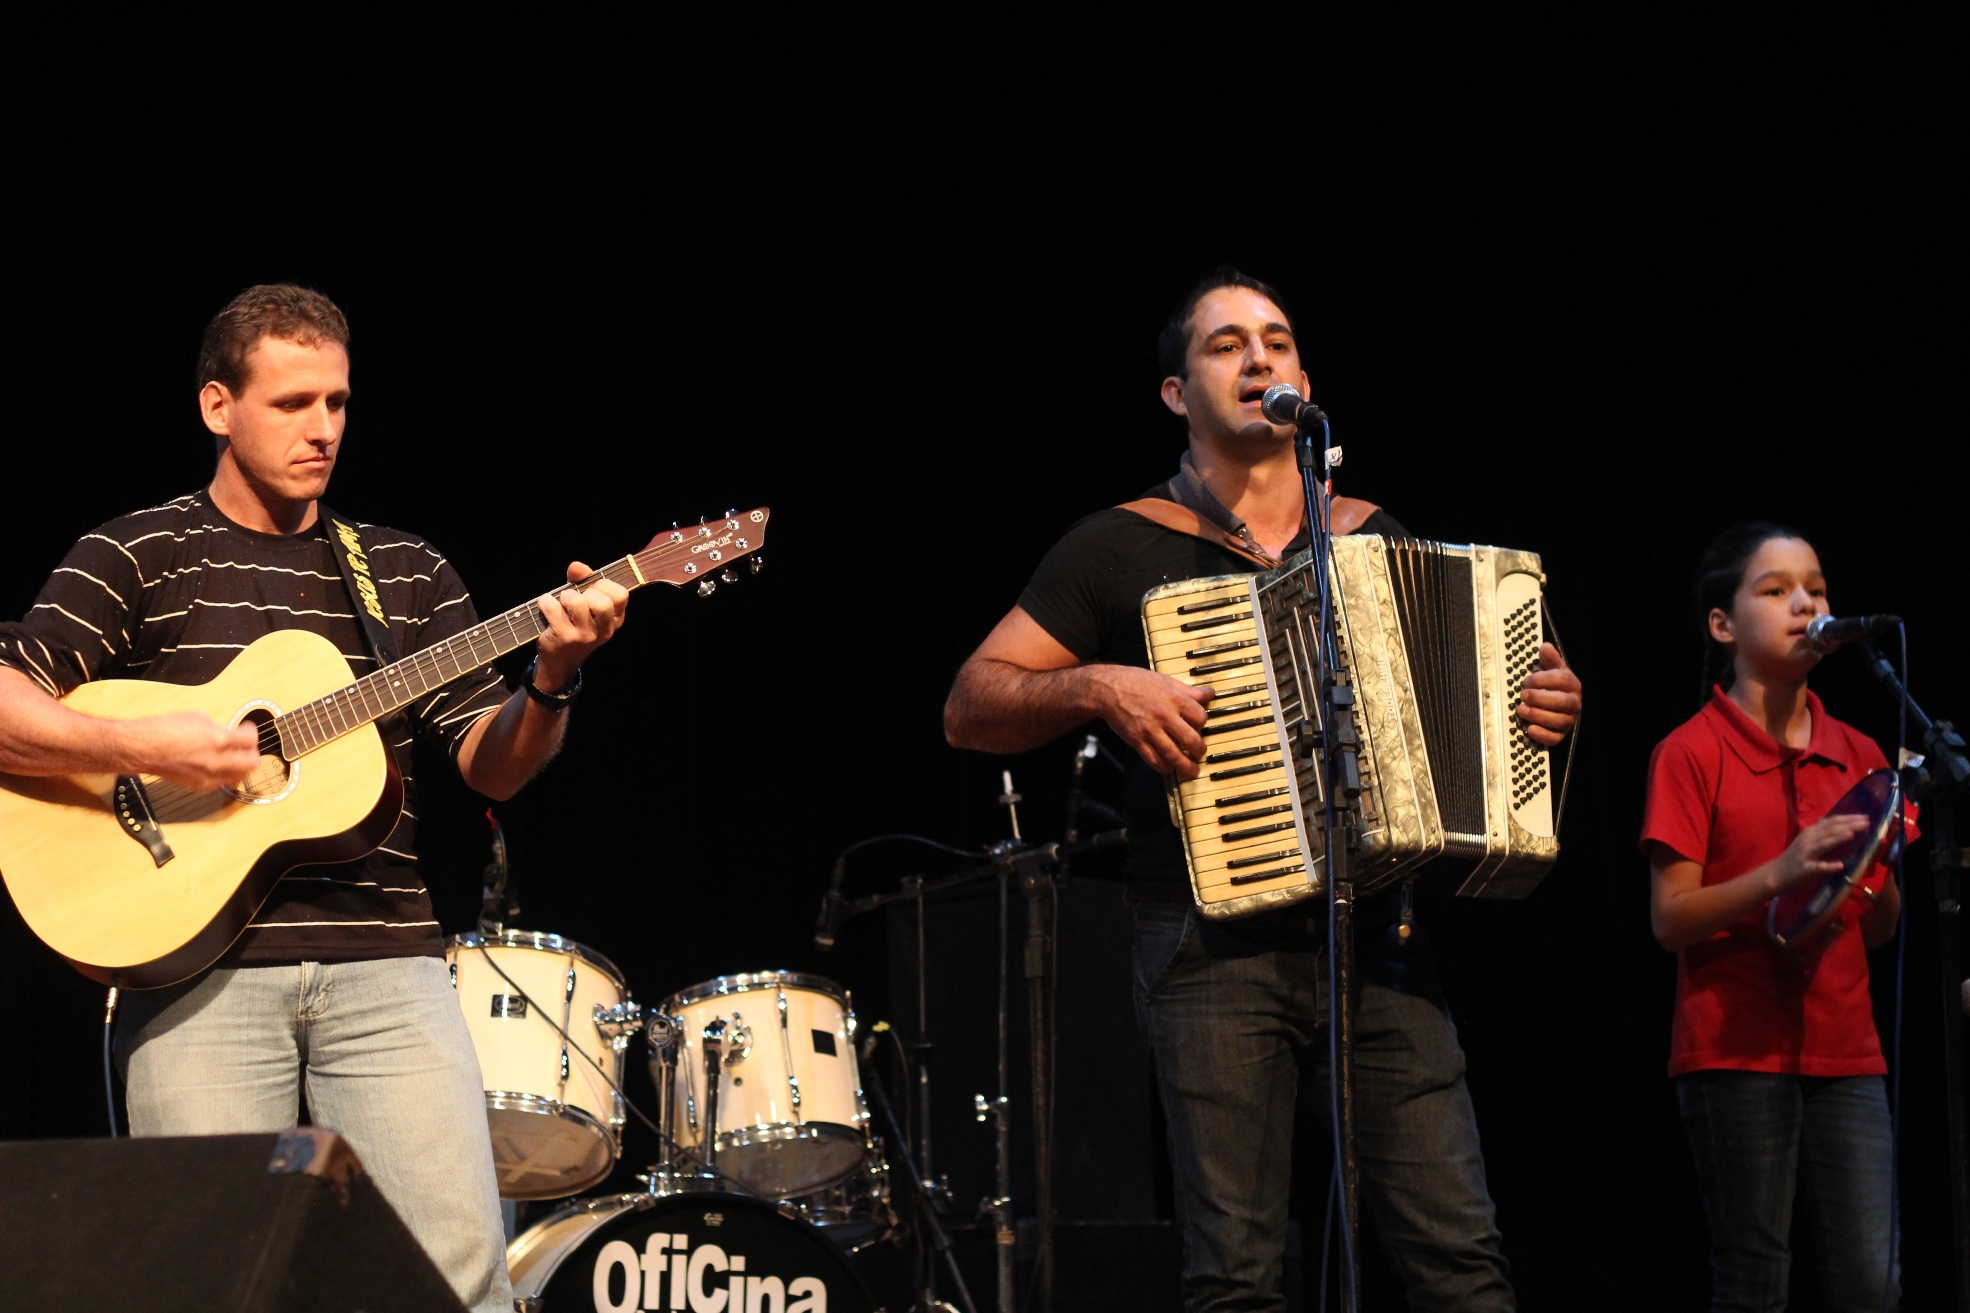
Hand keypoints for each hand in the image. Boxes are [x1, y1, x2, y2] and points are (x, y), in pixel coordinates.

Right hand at [126, 711, 261, 789]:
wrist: (140, 749)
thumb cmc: (162, 730)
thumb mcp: (195, 718)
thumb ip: (216, 727)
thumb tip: (225, 732)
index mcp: (216, 739)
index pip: (250, 740)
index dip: (251, 732)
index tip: (247, 729)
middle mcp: (215, 761)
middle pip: (252, 763)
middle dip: (252, 752)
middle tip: (246, 746)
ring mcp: (207, 776)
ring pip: (238, 777)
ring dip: (240, 766)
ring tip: (234, 757)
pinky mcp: (197, 786)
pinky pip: (221, 783)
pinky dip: (225, 775)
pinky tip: (218, 767)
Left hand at [533, 561, 629, 691]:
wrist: (560, 661)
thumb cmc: (574, 626)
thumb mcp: (586, 605)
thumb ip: (584, 581)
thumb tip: (576, 567)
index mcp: (615, 620)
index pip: (621, 595)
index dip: (604, 585)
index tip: (592, 589)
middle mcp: (604, 630)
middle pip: (602, 601)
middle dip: (585, 592)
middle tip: (577, 599)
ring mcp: (584, 636)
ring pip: (577, 602)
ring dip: (564, 596)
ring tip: (561, 604)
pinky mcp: (564, 637)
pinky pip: (553, 608)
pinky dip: (545, 602)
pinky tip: (546, 607)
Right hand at [1091, 667, 1213, 778]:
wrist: (1107, 688)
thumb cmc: (1136, 681)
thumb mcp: (1166, 680)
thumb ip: (1189, 690)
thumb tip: (1210, 694)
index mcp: (1175, 699)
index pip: (1200, 717)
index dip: (1203, 724)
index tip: (1200, 727)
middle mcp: (1165, 716)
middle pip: (1191, 740)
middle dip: (1199, 751)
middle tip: (1200, 753)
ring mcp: (1150, 730)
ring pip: (1174, 755)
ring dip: (1186, 766)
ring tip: (1191, 770)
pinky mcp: (1137, 741)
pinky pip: (1154, 760)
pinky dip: (1164, 767)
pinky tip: (1168, 767)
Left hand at [1517, 642, 1580, 745]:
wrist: (1556, 704)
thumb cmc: (1551, 685)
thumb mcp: (1551, 669)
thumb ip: (1549, 659)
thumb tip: (1545, 647)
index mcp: (1572, 684)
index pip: (1562, 680)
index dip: (1543, 680)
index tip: (1526, 681)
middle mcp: (1574, 703)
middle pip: (1562, 702)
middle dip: (1540, 698)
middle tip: (1523, 695)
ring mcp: (1568, 720)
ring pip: (1558, 721)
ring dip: (1538, 715)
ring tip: (1521, 710)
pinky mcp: (1561, 735)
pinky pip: (1555, 738)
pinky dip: (1542, 735)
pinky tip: (1529, 729)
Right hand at [1770, 812, 1870, 893]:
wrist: (1776, 874)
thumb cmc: (1794, 857)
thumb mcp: (1807, 841)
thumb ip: (1820, 832)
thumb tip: (1837, 822)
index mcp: (1810, 832)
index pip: (1831, 821)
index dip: (1848, 818)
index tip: (1865, 817)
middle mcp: (1808, 840)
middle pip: (1830, 830)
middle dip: (1849, 825)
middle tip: (1867, 823)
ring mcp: (1806, 854)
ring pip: (1824, 844)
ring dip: (1838, 839)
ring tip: (1852, 834)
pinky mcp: (1804, 868)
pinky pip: (1818, 867)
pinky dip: (1829, 866)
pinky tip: (1840, 865)